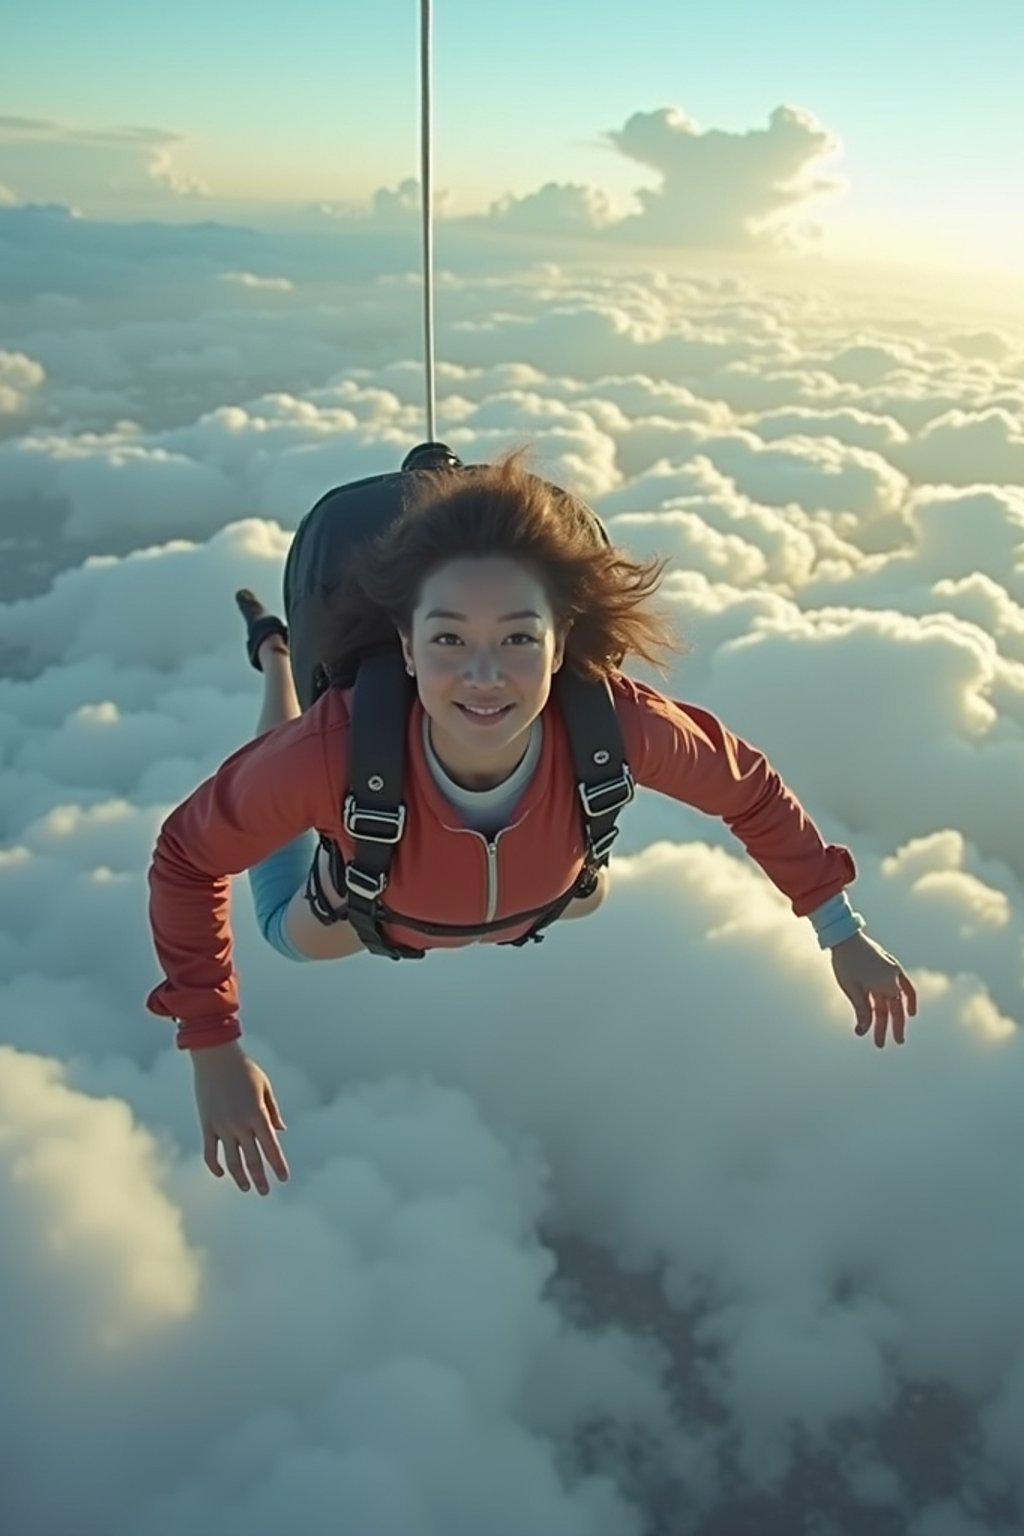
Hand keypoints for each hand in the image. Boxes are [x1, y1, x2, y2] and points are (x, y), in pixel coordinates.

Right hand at [191, 1042, 288, 1193]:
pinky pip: (209, 1151)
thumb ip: (272, 1111)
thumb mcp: (264, 1087)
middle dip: (260, 1178)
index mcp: (258, 1114)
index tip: (283, 1178)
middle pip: (252, 1159)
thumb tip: (279, 1131)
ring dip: (239, 1177)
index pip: (271, 1147)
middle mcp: (240, 1124)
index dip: (278, 1165)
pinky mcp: (206, 1124)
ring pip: (231, 1160)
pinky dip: (215, 1165)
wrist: (215, 1056)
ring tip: (246, 1187)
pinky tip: (221, 1173)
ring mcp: (221, 1126)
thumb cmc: (244, 1069)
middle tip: (265, 1192)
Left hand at [830, 931, 916, 1047]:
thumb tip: (863, 1031)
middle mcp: (894, 978)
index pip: (889, 1012)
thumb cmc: (847, 963)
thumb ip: (861, 1010)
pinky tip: (902, 1006)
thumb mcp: (853, 989)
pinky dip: (900, 997)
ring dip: (890, 1015)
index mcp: (888, 984)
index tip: (875, 1042)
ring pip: (894, 998)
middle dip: (893, 1026)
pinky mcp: (888, 965)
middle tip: (892, 1043)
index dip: (882, 1028)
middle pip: (895, 1007)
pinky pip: (900, 984)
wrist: (845, 937)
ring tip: (889, 1032)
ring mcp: (893, 971)